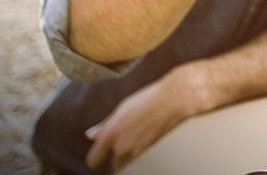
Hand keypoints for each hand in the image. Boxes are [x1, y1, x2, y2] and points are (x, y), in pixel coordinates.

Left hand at [85, 64, 211, 172]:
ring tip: (136, 143)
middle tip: (123, 146)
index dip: (97, 158)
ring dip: (127, 160)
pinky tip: (145, 143)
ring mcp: (137, 152)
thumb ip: (105, 124)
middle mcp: (121, 146)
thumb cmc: (150, 98)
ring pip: (125, 167)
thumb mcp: (123, 108)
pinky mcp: (150, 155)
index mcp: (110, 133)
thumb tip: (90, 134)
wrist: (176, 98)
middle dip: (114, 160)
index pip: (93, 161)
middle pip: (111, 168)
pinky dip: (139, 159)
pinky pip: (139, 164)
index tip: (102, 154)